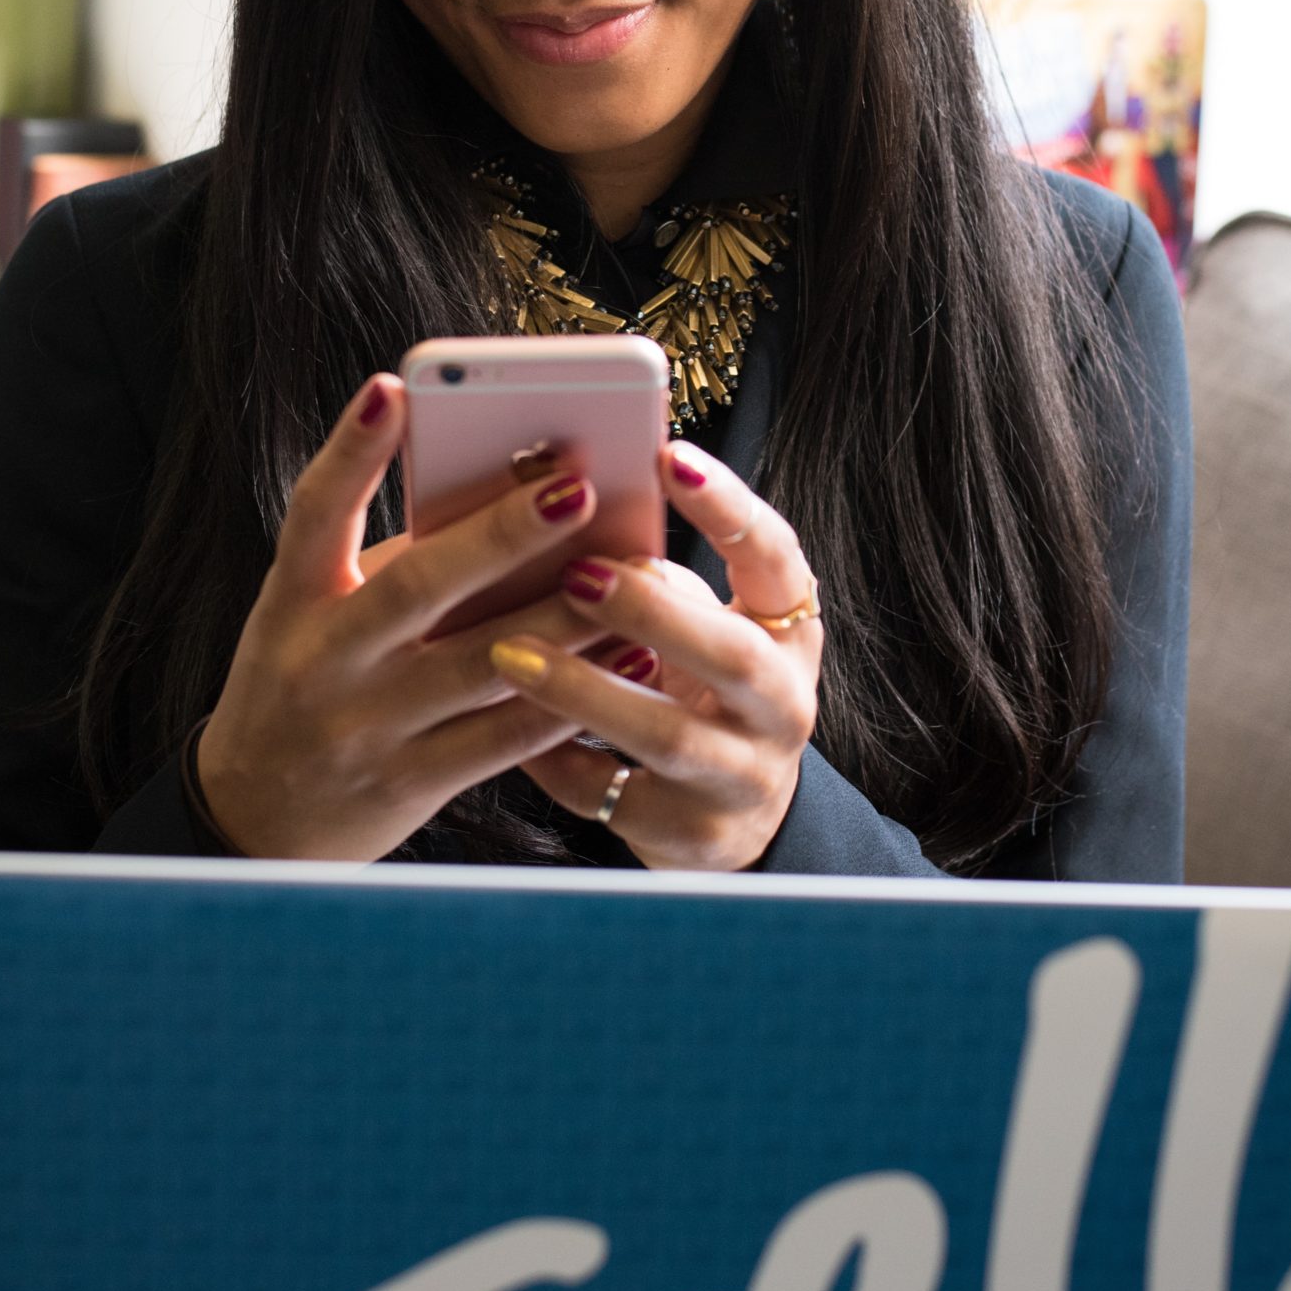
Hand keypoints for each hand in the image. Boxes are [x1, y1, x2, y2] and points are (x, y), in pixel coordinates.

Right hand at [196, 375, 619, 859]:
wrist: (255, 822)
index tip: (394, 388)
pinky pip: (505, 738)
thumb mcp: (312, 617)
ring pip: (481, 663)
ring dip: (563, 616)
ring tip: (629, 570)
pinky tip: (628, 656)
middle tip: (576, 485)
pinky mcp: (414, 782)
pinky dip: (571, 696)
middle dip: (501, 536)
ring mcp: (369, 727)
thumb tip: (508, 503)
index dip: (351, 451)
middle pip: (416, 587)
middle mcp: (325, 660)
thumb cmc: (306, 684)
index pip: (314, 513)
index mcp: (293, 601)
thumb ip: (389, 568)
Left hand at [497, 441, 820, 869]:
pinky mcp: (693, 835)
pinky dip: (553, 760)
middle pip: (729, 655)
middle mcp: (783, 704)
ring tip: (508, 653)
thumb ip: (659, 581)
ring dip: (582, 690)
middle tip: (576, 574)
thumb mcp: (703, 627)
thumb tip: (565, 512)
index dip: (727, 505)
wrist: (736, 817)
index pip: (775, 556)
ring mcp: (743, 775)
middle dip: (650, 612)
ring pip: (666, 734)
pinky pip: (612, 793)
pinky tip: (502, 727)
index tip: (667, 455)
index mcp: (788, 632)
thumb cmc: (700, 689)